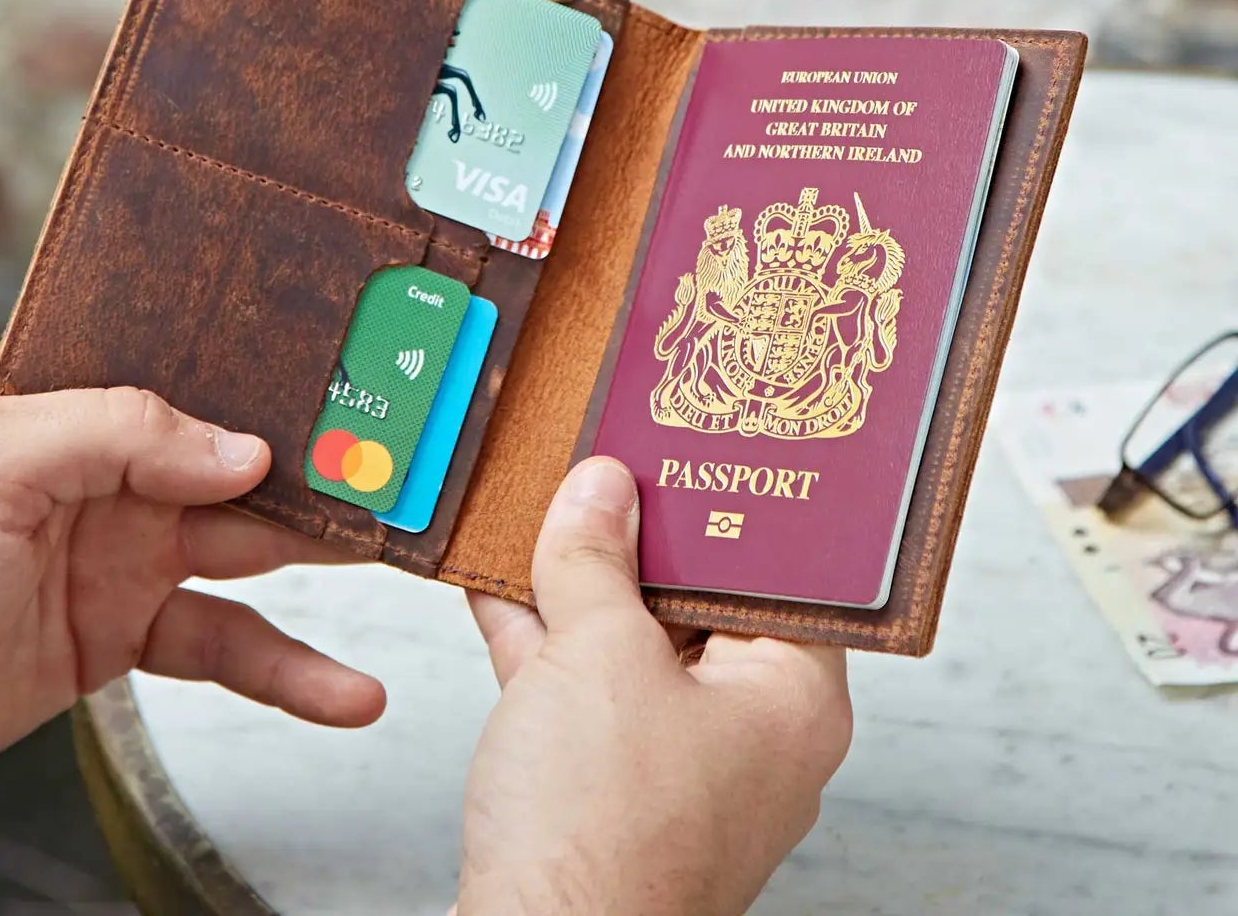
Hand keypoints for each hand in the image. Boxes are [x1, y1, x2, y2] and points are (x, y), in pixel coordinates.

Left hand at [0, 359, 384, 775]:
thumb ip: (120, 432)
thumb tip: (241, 447)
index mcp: (59, 396)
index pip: (176, 359)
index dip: (253, 358)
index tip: (337, 362)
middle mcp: (100, 467)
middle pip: (231, 450)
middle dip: (315, 456)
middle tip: (395, 458)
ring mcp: (119, 550)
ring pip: (249, 543)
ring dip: (325, 554)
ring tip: (401, 556)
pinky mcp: (126, 631)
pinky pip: (226, 641)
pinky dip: (289, 670)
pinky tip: (342, 688)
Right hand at [459, 458, 850, 915]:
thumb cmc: (601, 837)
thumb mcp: (596, 655)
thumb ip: (595, 559)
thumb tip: (600, 489)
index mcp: (791, 701)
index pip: (778, 575)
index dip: (730, 507)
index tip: (691, 452)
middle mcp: (748, 733)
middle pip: (698, 603)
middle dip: (639, 537)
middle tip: (608, 462)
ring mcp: (677, 765)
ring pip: (633, 645)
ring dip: (579, 583)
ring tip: (543, 505)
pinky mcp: (613, 789)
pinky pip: (586, 690)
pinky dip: (544, 640)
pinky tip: (498, 583)